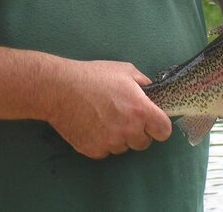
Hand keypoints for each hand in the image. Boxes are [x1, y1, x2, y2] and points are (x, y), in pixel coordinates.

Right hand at [45, 60, 172, 159]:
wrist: (58, 88)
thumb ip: (144, 83)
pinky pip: (105, 151)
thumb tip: (152, 93)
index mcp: (140, 110)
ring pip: (123, 147)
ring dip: (118, 137)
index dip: (159, 126)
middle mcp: (128, 130)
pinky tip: (91, 124)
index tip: (152, 121)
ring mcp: (110, 142)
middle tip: (122, 116)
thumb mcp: (124, 70)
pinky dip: (101, 141)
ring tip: (102, 117)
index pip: (164, 131)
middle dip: (137, 132)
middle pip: (143, 143)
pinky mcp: (93, 150)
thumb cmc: (91, 76)